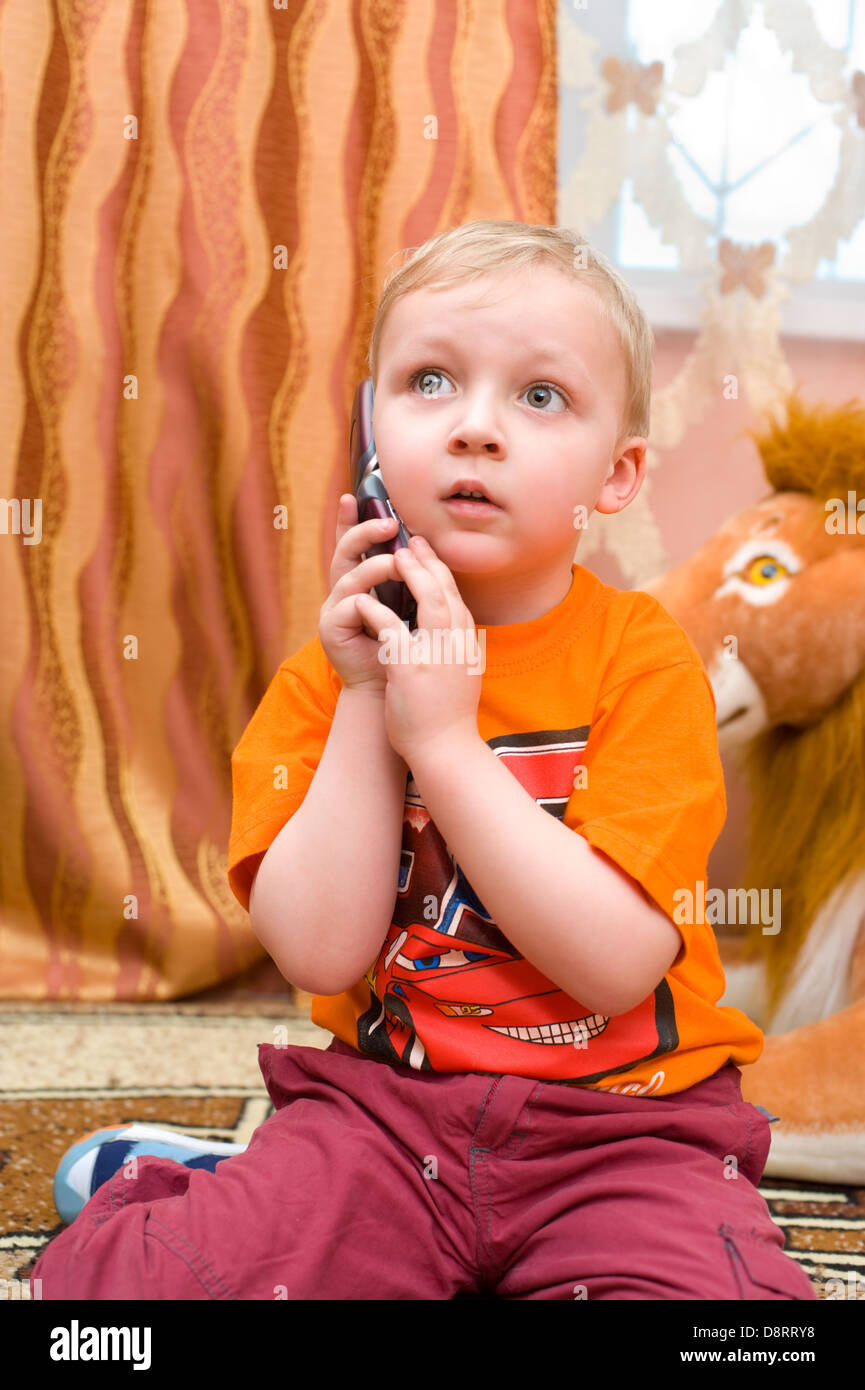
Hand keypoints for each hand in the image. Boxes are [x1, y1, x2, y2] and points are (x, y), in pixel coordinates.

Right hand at [318, 495, 402, 693]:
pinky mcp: (331, 629)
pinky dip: (364, 600)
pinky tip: (375, 599)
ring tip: (397, 562)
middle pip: (346, 551)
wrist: (397, 691)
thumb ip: (413, 581)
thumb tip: (426, 544)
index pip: (357, 545)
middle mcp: (346, 591)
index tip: (353, 495)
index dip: (352, 520)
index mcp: (365, 582)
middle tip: (389, 523)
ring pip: (350, 576)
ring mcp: (335, 608)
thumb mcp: (414, 608)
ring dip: (375, 566)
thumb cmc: (409, 650)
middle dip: (364, 532)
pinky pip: (348, 605)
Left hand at [354, 535, 482, 762]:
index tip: (427, 553)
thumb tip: (447, 627)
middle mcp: (457, 645)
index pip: (457, 598)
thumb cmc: (447, 716)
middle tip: (411, 542)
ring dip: (412, 575)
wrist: (446, 750)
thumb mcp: (460, 674)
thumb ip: (453, 647)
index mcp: (467, 645)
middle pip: (447, 591)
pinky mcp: (411, 669)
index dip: (441, 571)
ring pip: (430, 601)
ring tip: (394, 556)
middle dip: (428, 562)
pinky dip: (378, 612)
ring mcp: (438, 656)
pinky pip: (392, 630)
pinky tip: (364, 601)